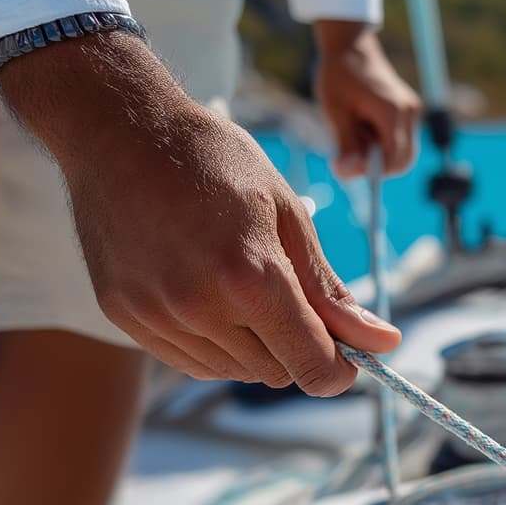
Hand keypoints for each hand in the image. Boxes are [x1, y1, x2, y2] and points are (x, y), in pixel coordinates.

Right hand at [0, 32, 399, 393]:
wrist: (121, 132)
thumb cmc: (216, 161)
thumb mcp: (289, 215)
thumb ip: (330, 290)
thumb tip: (384, 341)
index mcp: (251, 276)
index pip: (311, 366)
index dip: (339, 369)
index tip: (348, 355)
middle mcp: (200, 307)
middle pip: (275, 373)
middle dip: (298, 347)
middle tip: (292, 295)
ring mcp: (157, 316)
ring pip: (233, 371)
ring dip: (255, 346)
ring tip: (243, 283)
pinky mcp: (125, 318)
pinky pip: (189, 360)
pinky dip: (213, 343)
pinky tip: (210, 293)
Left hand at [314, 21, 421, 178]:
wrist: (351, 47)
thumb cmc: (339, 76)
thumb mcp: (336, 113)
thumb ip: (346, 145)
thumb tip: (348, 174)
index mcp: (392, 112)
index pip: (394, 161)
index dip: (372, 172)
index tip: (344, 164)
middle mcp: (409, 112)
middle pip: (403, 161)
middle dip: (377, 165)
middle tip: (348, 150)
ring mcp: (412, 111)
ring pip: (403, 152)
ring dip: (379, 153)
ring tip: (356, 131)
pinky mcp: (409, 110)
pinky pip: (401, 140)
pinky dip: (383, 142)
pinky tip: (364, 125)